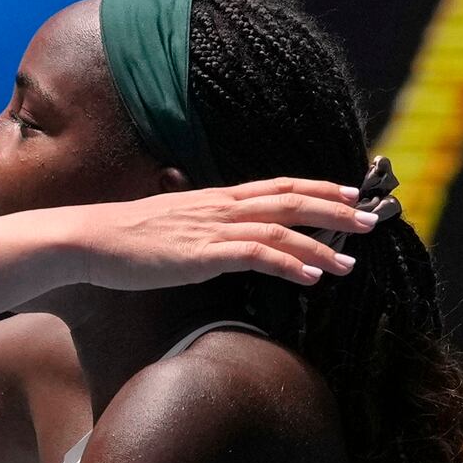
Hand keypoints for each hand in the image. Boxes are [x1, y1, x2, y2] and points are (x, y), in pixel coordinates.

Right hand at [54, 177, 372, 289]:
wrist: (90, 238)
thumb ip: (202, 227)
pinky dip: (289, 264)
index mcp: (216, 198)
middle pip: (291, 201)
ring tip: (351, 262)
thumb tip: (220, 240)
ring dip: (322, 245)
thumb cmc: (125, 237)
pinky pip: (256, 255)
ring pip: (281, 229)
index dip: (319, 188)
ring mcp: (213, 229)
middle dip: (336, 210)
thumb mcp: (172, 224)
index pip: (279, 186)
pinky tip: (312, 276)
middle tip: (372, 221)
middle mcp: (222, 207)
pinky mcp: (202, 253)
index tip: (351, 193)